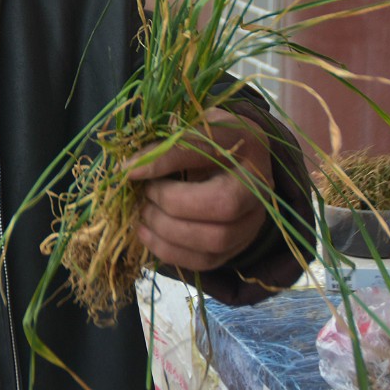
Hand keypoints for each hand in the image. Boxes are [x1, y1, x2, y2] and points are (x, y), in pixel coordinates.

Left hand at [128, 109, 273, 271]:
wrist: (235, 163)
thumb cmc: (207, 141)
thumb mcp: (190, 128)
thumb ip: (165, 144)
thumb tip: (130, 169)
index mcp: (247, 142)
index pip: (206, 152)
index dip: (165, 161)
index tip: (130, 170)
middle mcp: (259, 185)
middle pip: (223, 206)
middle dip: (171, 204)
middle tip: (145, 195)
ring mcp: (254, 220)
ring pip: (216, 240)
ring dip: (168, 232)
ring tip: (144, 215)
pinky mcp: (240, 245)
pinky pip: (207, 261)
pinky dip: (171, 252)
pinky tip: (149, 235)